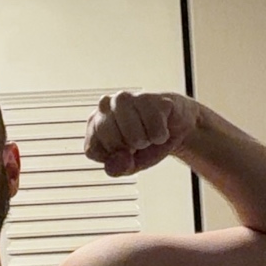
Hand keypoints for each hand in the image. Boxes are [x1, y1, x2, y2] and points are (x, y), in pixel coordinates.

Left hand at [84, 92, 199, 176]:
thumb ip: (118, 168)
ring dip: (144, 141)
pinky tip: (161, 127)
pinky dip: (160, 136)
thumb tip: (118, 163)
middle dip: (128, 149)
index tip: (123, 153)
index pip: (93, 150)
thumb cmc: (145, 145)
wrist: (173, 127)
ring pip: (133, 135)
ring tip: (148, 135)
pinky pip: (154, 129)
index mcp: (94, 123)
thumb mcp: (129, 164)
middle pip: (112, 140)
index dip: (112, 158)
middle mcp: (106, 105)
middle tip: (137, 143)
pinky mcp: (148, 97)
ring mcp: (126, 98)